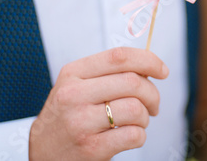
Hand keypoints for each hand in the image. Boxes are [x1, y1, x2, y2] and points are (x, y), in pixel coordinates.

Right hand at [29, 47, 168, 160]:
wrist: (44, 153)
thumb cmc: (68, 117)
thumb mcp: (77, 86)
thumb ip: (107, 73)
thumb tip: (148, 67)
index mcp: (73, 73)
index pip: (119, 56)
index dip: (148, 60)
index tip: (162, 70)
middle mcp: (74, 94)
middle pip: (132, 82)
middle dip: (152, 94)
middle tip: (153, 105)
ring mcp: (80, 121)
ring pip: (135, 109)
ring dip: (145, 117)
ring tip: (138, 122)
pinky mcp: (90, 147)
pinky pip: (133, 135)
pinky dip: (140, 136)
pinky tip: (130, 136)